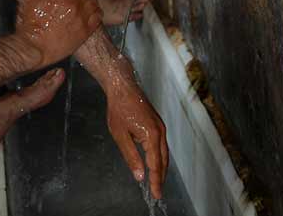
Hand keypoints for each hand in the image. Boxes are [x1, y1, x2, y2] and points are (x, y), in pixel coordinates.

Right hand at [14, 0, 101, 67]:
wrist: (33, 49)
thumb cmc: (28, 25)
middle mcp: (73, 5)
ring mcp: (81, 19)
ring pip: (94, 1)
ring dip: (88, 0)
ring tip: (80, 3)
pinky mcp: (85, 32)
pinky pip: (98, 16)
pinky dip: (96, 12)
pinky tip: (88, 13)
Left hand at [104, 58, 168, 198]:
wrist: (122, 86)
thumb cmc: (119, 108)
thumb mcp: (120, 135)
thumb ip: (131, 156)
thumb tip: (139, 176)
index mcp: (152, 135)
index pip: (155, 165)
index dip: (156, 181)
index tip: (156, 195)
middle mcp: (160, 132)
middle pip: (163, 160)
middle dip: (160, 177)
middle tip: (157, 192)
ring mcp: (160, 127)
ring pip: (164, 153)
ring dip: (161, 167)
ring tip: (156, 181)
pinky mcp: (157, 123)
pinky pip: (161, 144)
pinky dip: (159, 156)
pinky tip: (153, 162)